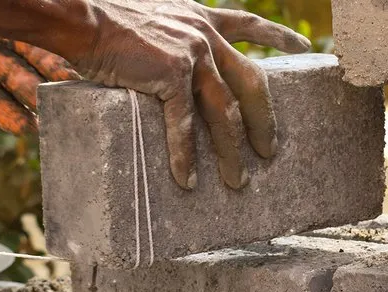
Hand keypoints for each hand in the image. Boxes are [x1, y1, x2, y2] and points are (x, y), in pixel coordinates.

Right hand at [66, 0, 311, 189]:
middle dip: (264, 121)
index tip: (305, 48)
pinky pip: (184, 125)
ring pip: (224, 113)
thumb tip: (175, 71)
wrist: (82, 15)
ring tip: (237, 180)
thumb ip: (173, 38)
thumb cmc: (106, 20)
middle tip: (270, 151)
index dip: (279, 37)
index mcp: (202, 19)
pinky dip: (185, 156)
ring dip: (231, 151)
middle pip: (250, 84)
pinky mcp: (171, 74)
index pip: (251, 25)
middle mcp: (205, 35)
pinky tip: (188, 179)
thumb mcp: (155, 18)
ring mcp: (192, 55)